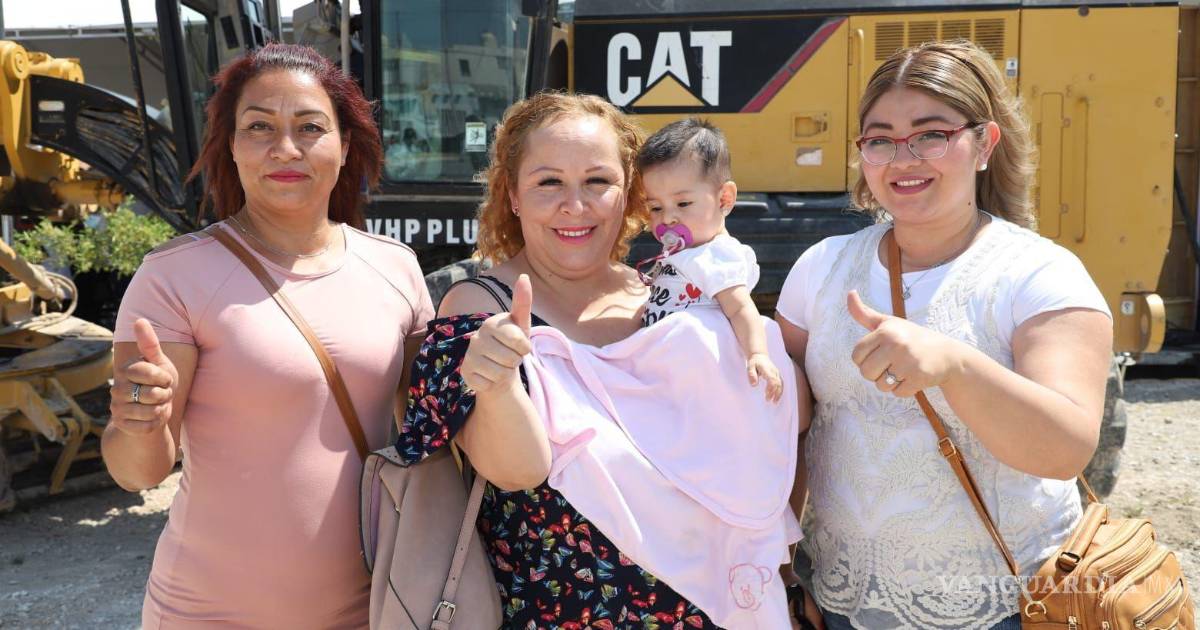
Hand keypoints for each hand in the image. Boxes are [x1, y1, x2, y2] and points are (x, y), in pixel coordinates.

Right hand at [109, 319, 177, 435]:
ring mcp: (117, 408)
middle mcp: (117, 388)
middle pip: (152, 394)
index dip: (164, 378)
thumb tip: (139, 320)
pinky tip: (153, 418)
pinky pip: (146, 427)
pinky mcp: (121, 425)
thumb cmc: (158, 383)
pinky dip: (156, 423)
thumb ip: (150, 344)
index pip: (148, 372)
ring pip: (150, 411)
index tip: (165, 379)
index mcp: (126, 371)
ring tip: (158, 405)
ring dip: (162, 410)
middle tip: (162, 394)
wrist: (151, 410)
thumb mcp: (159, 363)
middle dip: (165, 395)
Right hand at [461, 274, 532, 395]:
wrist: (498, 368)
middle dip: (515, 362)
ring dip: (505, 374)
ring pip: (500, 374)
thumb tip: (523, 276)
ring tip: (500, 365)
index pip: (519, 341)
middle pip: (511, 359)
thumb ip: (523, 302)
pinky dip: (493, 384)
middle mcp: (476, 337)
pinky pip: (488, 384)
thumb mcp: (521, 325)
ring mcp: (468, 355)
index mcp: (492, 323)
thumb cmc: (512, 344)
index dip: (525, 349)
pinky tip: (489, 376)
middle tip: (508, 357)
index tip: (519, 345)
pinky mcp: (464, 373)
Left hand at [748, 353, 783, 402]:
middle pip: (778, 383)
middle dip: (774, 393)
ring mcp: (777, 373)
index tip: (766, 395)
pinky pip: (781, 384)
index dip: (771, 388)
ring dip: (778, 393)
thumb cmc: (754, 362)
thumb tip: (754, 385)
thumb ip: (751, 375)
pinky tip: (776, 397)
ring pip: (781, 384)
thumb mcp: (749, 367)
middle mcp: (774, 371)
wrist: (759, 356)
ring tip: (774, 402)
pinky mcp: (777, 375)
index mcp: (767, 369)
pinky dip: (779, 391)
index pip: (772, 380)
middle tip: (768, 400)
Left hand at [847, 291, 966, 397]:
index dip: (865, 359)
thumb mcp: (888, 323)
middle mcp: (896, 344)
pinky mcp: (919, 377)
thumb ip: (864, 313)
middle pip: (866, 373)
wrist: (947, 354)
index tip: (879, 354)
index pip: (856, 355)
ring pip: (881, 385)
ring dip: (890, 383)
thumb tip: (850, 293)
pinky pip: (897, 393)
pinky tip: (914, 377)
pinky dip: (904, 389)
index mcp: (885, 331)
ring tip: (904, 370)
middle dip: (876, 373)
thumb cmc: (911, 338)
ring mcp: (908, 361)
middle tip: (892, 364)